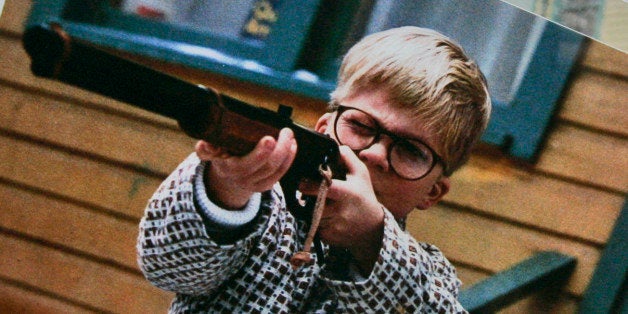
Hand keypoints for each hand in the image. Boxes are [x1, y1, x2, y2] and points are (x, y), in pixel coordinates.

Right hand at [195, 128, 296, 208]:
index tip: (269, 138)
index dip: (260, 153)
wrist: (226, 180)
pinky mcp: (266, 186)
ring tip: (290, 136)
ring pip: (276, 170)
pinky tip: (292, 146)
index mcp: (230, 169)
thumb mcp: (208, 152)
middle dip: (280, 149)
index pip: (246, 164)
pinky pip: (281, 174)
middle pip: (266, 167)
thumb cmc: (220, 158)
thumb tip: (206, 143)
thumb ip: (206, 148)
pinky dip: (289, 159)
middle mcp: (244, 179)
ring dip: (287, 152)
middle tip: (286, 132)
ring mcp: (256, 184)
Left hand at [300, 146, 384, 270]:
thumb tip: (333, 146)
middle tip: (308, 193)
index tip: (301, 182)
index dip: (310, 185)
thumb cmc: (364, 195)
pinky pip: (315, 227)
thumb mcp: (361, 174)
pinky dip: (317, 222)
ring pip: (313, 215)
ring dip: (313, 210)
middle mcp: (342, 211)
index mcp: (349, 193)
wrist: (372, 229)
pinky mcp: (329, 237)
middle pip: (314, 202)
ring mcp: (335, 226)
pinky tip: (329, 219)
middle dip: (308, 198)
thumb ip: (347, 158)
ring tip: (326, 206)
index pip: (326, 189)